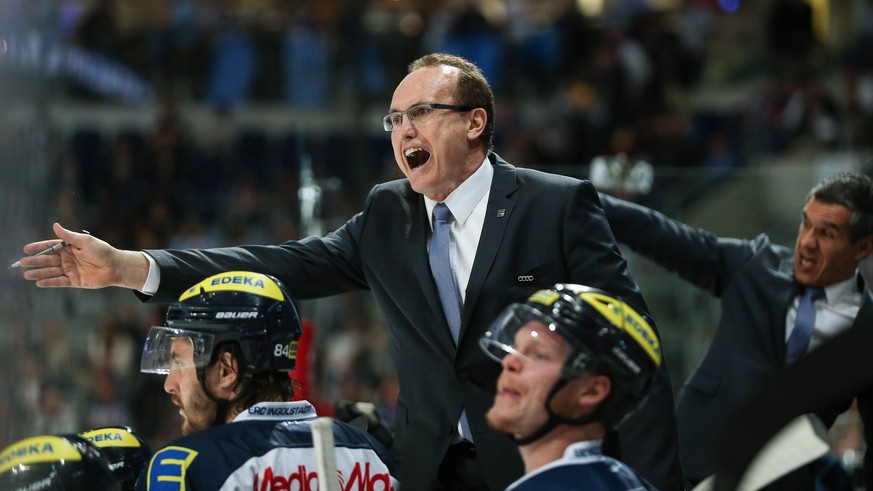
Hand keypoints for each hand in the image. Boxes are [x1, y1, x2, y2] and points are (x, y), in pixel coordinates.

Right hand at [16, 223, 148, 289]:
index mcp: (69, 247)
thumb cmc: (102, 251)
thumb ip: (69, 236)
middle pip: (48, 260)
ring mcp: (70, 270)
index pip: (50, 246)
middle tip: (22, 262)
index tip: (26, 249)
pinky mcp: (75, 281)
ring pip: (52, 271)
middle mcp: (68, 258)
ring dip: (39, 273)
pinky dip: (50, 282)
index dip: (38, 248)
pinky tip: (39, 283)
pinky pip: (60, 282)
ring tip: (27, 274)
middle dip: (36, 261)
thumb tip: (55, 225)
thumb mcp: (85, 241)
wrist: (115, 266)